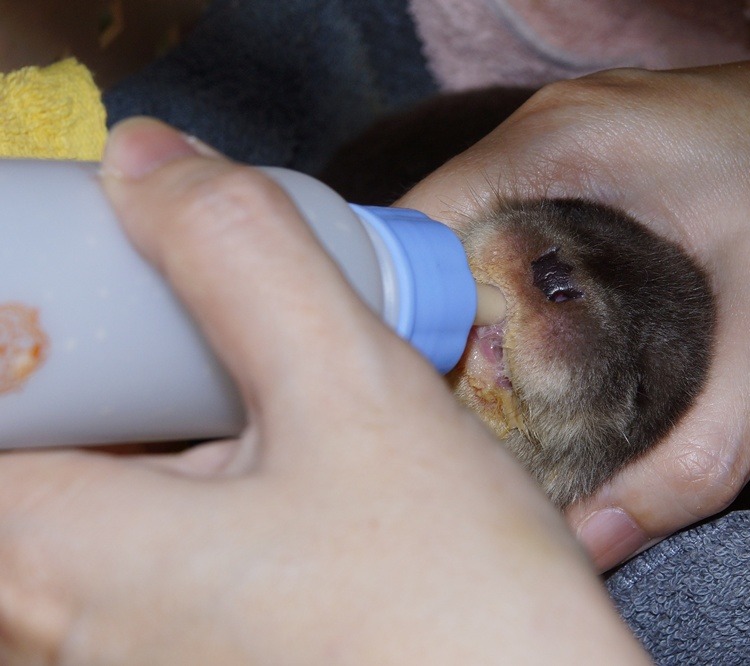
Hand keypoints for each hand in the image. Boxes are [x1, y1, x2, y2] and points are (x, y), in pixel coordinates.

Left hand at [0, 118, 648, 662]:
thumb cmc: (454, 611)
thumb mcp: (356, 396)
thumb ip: (240, 258)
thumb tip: (146, 163)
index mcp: (54, 561)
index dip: (39, 310)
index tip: (112, 278)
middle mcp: (57, 633)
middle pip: (38, 440)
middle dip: (115, 358)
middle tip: (199, 320)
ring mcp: (121, 660)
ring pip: (97, 495)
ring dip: (160, 419)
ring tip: (256, 391)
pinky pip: (144, 555)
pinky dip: (190, 484)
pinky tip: (276, 467)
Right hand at [398, 0, 749, 569]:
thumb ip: (703, 449)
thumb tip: (603, 537)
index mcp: (564, 140)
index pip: (416, 230)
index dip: (404, 326)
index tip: (422, 408)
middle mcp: (557, 128)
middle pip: (443, 240)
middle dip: (444, 336)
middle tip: (463, 426)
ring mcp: (586, 138)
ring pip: (489, 237)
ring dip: (487, 318)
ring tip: (501, 405)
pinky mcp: (618, 162)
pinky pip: (535, 227)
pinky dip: (529, 293)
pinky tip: (557, 354)